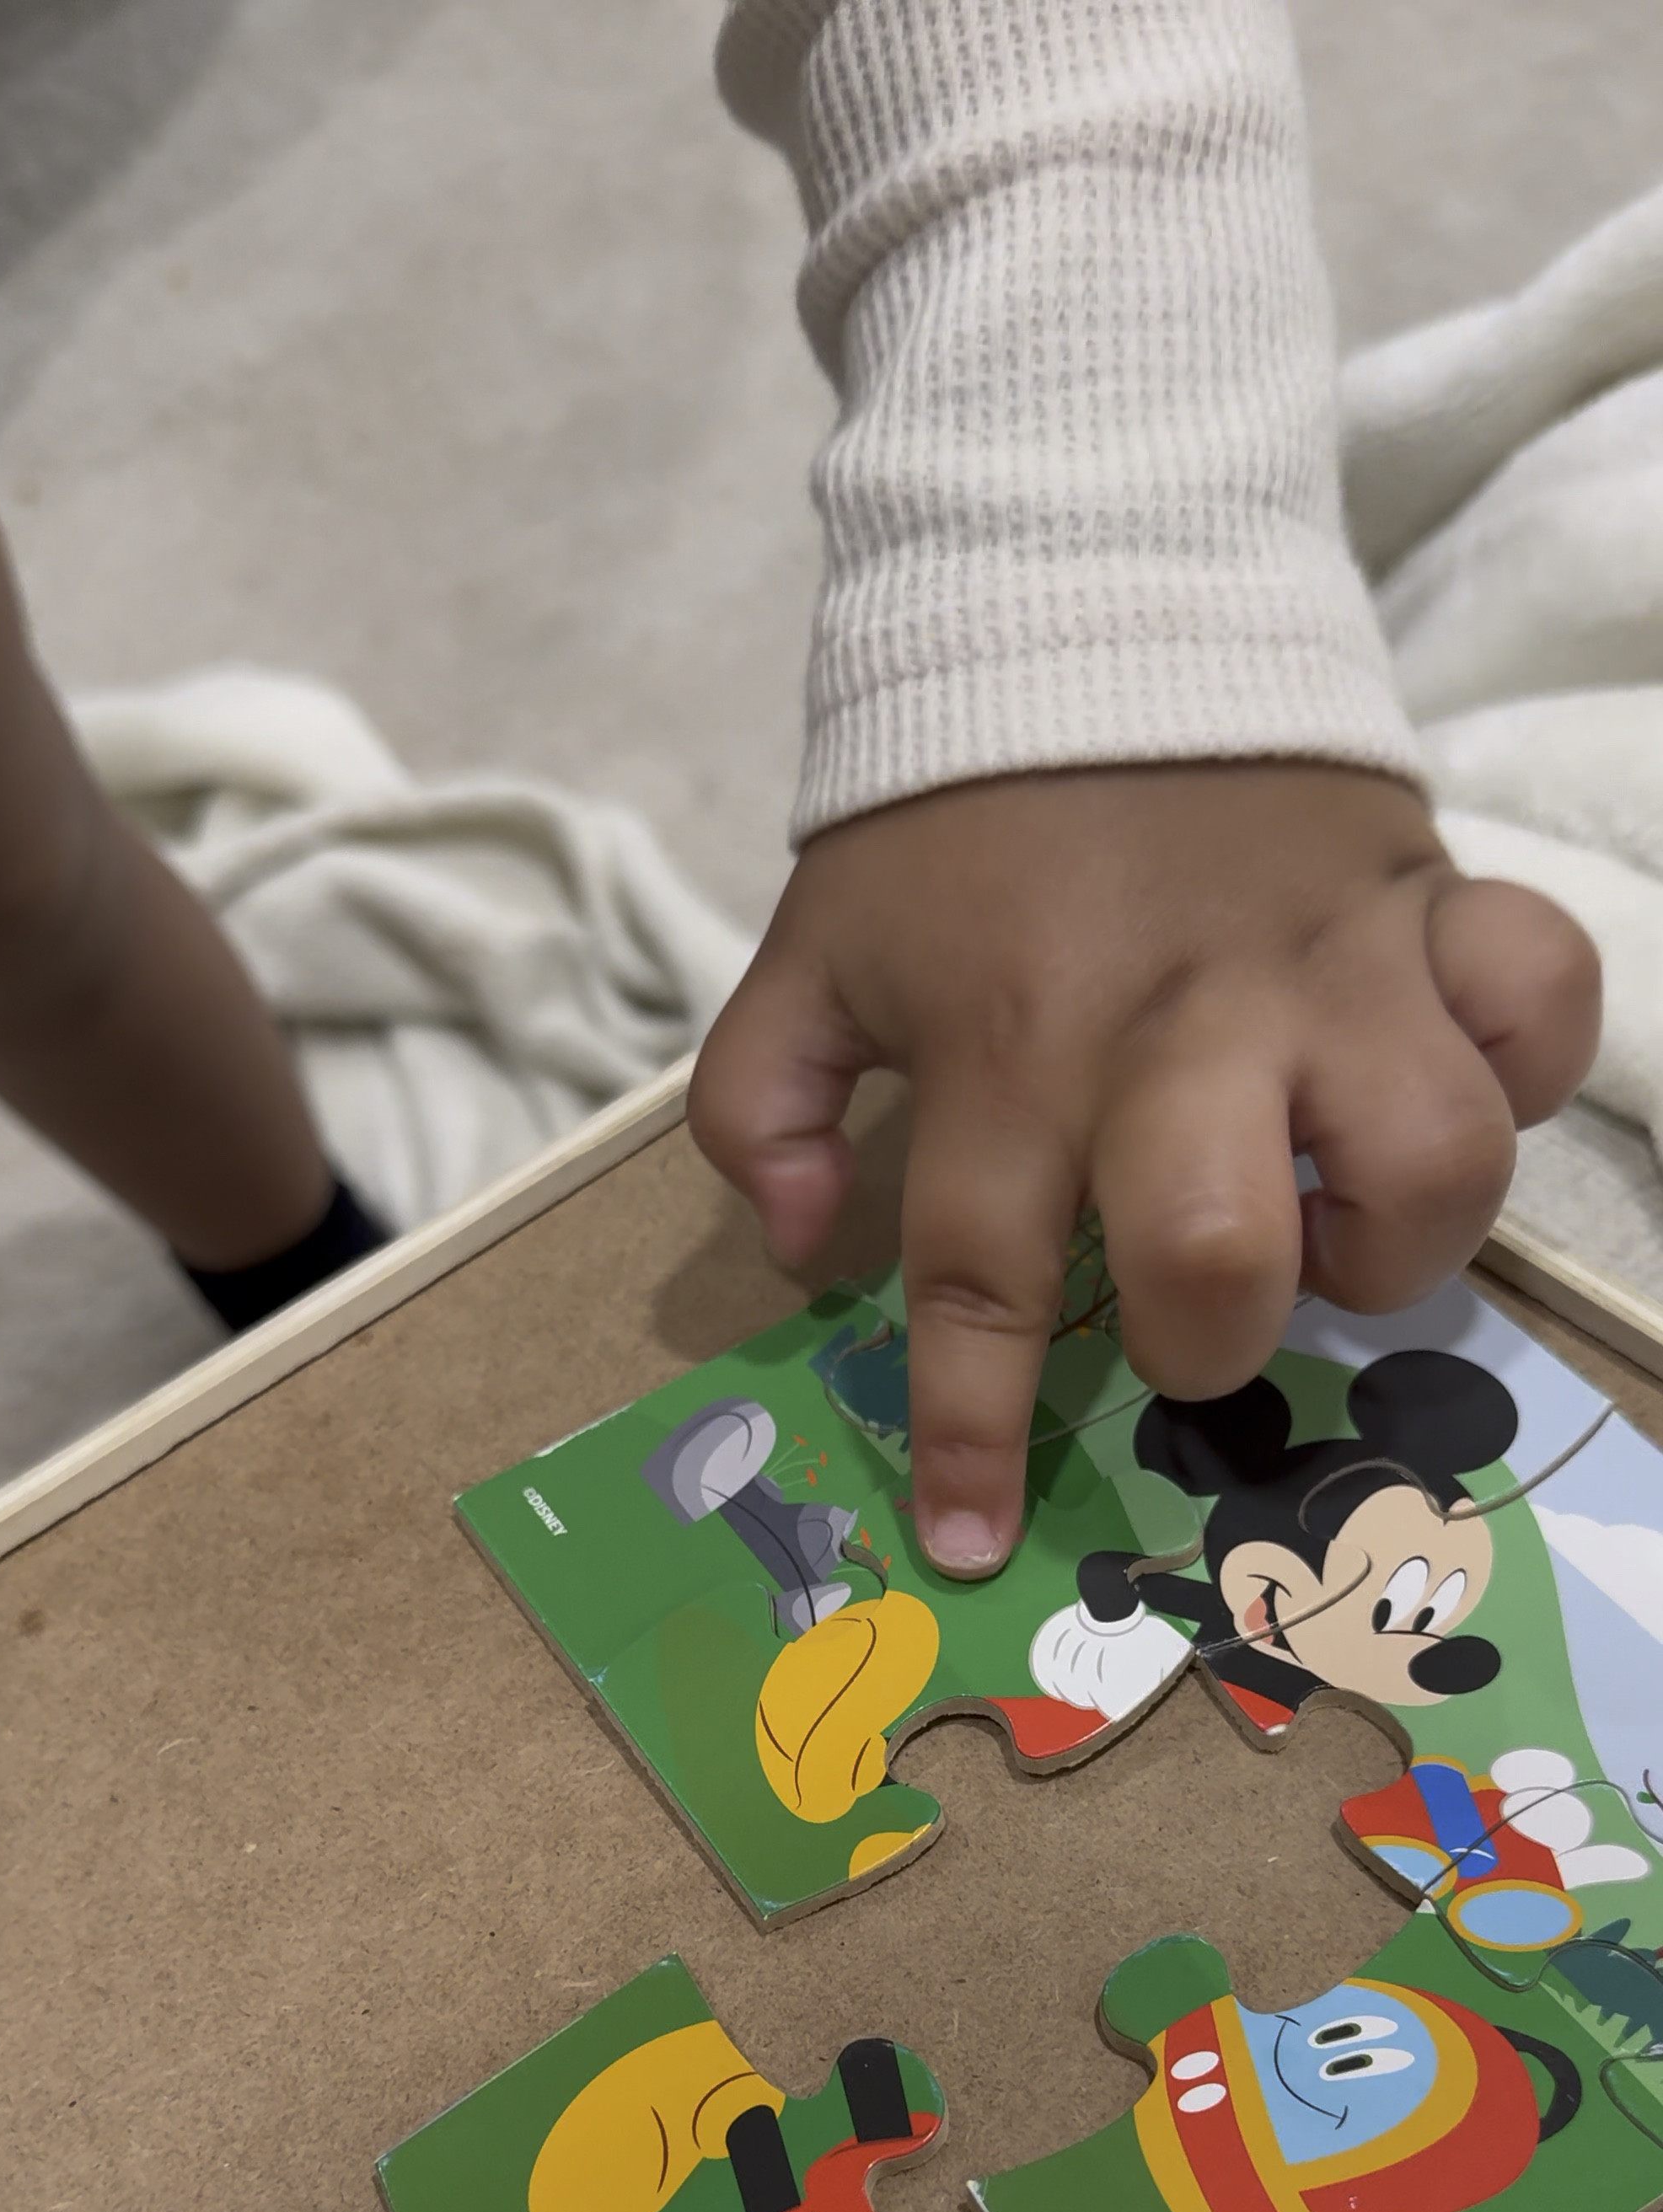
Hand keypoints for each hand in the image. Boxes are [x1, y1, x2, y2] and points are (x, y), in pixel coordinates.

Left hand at [689, 764, 1598, 1574]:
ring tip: (1333, 1221)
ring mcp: (1325, 965)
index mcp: (1008, 1048)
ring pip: (1429, 1163)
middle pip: (1223, 1254)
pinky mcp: (1431, 896)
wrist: (1086, 589)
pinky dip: (1522, 1066)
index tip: (966, 1538)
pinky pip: (1539, 1002)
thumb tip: (796, 1253)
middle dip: (1212, 1338)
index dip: (973, 1434)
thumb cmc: (946, 812)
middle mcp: (1176, 1026)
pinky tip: (1450, 1082)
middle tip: (1198, 1310)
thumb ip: (756, 1106)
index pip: (979, 1280)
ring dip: (1392, 1242)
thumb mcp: (808, 951)